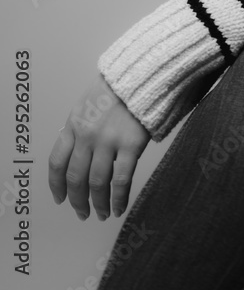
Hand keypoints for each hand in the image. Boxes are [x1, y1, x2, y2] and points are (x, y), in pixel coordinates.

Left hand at [48, 73, 149, 220]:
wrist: (141, 74)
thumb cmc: (115, 88)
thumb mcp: (86, 103)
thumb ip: (78, 128)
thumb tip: (74, 154)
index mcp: (73, 125)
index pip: (57, 162)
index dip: (57, 185)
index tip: (60, 199)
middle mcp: (87, 136)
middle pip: (76, 177)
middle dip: (77, 200)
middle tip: (82, 213)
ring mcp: (108, 141)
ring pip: (97, 183)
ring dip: (98, 204)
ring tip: (102, 214)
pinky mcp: (131, 145)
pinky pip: (122, 180)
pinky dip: (119, 198)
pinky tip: (119, 207)